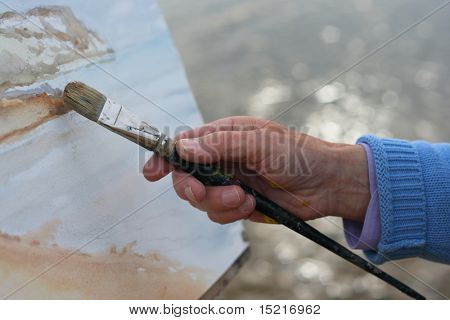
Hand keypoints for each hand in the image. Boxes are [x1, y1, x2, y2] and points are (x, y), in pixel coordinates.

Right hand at [143, 116, 369, 223]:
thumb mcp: (259, 143)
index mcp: (222, 137)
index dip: (164, 158)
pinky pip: (218, 214)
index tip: (151, 174)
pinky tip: (250, 205)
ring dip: (218, 203)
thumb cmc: (297, 154)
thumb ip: (220, 145)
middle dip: (193, 189)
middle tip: (204, 193)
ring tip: (244, 198)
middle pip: (186, 177)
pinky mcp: (237, 203)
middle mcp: (221, 160)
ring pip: (201, 200)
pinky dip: (230, 213)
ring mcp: (228, 182)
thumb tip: (182, 147)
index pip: (183, 145)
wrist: (325, 184)